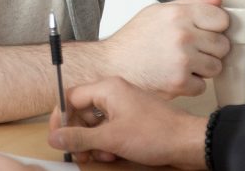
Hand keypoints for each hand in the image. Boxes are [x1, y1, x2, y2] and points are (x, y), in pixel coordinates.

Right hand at [48, 77, 207, 168]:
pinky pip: (109, 128)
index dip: (61, 118)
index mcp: (107, 89)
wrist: (188, 143)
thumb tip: (56, 137)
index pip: (71, 97)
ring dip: (93, 142)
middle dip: (79, 134)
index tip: (58, 136)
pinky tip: (113, 154)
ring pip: (95, 123)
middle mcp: (114, 93)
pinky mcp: (132, 119)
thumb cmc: (157, 134)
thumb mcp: (111, 139)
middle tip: (78, 152)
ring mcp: (124, 106)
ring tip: (101, 155)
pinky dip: (107, 142)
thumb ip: (80, 138)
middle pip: (82, 111)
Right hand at [101, 0, 229, 96]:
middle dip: (209, 50)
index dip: (215, 27)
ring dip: (202, 69)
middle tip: (189, 50)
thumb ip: (191, 4)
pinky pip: (203, 86)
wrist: (111, 66)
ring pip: (216, 67)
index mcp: (178, 14)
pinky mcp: (180, 83)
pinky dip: (190, 85)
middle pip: (223, 45)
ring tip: (181, 63)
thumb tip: (220, 1)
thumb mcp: (158, 12)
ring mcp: (183, 60)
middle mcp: (183, 35)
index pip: (222, 19)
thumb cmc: (134, 39)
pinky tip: (173, 75)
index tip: (204, 32)